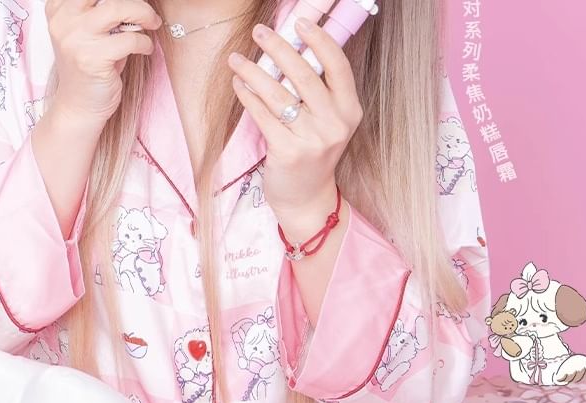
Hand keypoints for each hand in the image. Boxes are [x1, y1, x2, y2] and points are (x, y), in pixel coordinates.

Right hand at [45, 0, 162, 127]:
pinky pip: (130, 40)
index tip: (131, 2)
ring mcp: (75, 38)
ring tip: (152, 24)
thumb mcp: (91, 33)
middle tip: (147, 11)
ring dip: (143, 14)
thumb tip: (136, 0)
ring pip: (118, 8)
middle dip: (133, 0)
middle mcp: (63, 20)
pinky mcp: (92, 59)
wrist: (79, 106)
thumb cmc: (91, 67)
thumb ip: (104, 12)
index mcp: (58, 9)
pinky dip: (145, 43)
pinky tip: (145, 49)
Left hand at [229, 18, 362, 218]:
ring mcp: (311, 139)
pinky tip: (238, 84)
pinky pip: (263, 115)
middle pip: (304, 75)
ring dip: (253, 71)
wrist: (306, 198)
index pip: (338, 66)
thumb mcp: (327, 122)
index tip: (300, 22)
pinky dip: (248, 96)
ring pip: (278, 94)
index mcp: (349, 110)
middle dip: (279, 48)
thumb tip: (291, 50)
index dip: (319, 40)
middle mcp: (334, 124)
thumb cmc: (313, 153)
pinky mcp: (287, 152)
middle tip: (259, 32)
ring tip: (236, 59)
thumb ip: (318, 92)